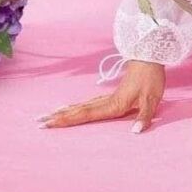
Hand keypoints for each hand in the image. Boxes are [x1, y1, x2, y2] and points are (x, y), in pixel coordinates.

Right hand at [35, 60, 165, 132]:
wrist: (149, 58)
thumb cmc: (151, 78)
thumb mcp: (152, 98)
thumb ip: (144, 116)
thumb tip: (135, 133)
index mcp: (114, 105)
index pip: (87, 114)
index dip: (68, 119)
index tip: (51, 123)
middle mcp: (106, 102)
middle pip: (78, 110)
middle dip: (59, 117)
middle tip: (39, 122)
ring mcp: (106, 98)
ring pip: (81, 106)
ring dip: (64, 111)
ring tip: (48, 116)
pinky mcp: (110, 95)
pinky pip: (88, 104)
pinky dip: (75, 107)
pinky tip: (69, 108)